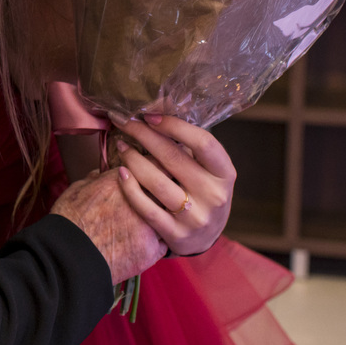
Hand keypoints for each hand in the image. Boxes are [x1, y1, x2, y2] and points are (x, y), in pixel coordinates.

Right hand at [50, 170, 166, 282]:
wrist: (70, 255)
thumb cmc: (69, 220)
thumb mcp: (78, 188)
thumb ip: (96, 179)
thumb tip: (101, 174)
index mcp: (124, 179)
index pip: (153, 164)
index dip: (154, 167)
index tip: (153, 171)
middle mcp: (143, 199)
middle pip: (168, 187)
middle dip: (167, 188)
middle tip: (160, 193)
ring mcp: (151, 225)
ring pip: (170, 216)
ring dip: (166, 216)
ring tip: (157, 220)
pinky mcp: (152, 249)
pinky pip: (164, 243)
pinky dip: (157, 242)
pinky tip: (145, 243)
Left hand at [108, 113, 235, 256]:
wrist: (204, 237)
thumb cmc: (201, 191)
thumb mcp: (206, 169)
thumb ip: (188, 145)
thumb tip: (157, 108)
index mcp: (224, 174)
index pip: (202, 142)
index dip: (174, 125)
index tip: (148, 115)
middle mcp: (214, 195)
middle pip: (172, 158)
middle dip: (143, 135)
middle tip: (124, 122)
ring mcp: (196, 217)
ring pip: (156, 182)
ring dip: (133, 159)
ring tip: (121, 146)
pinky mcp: (177, 235)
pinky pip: (146, 207)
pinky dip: (130, 187)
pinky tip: (121, 172)